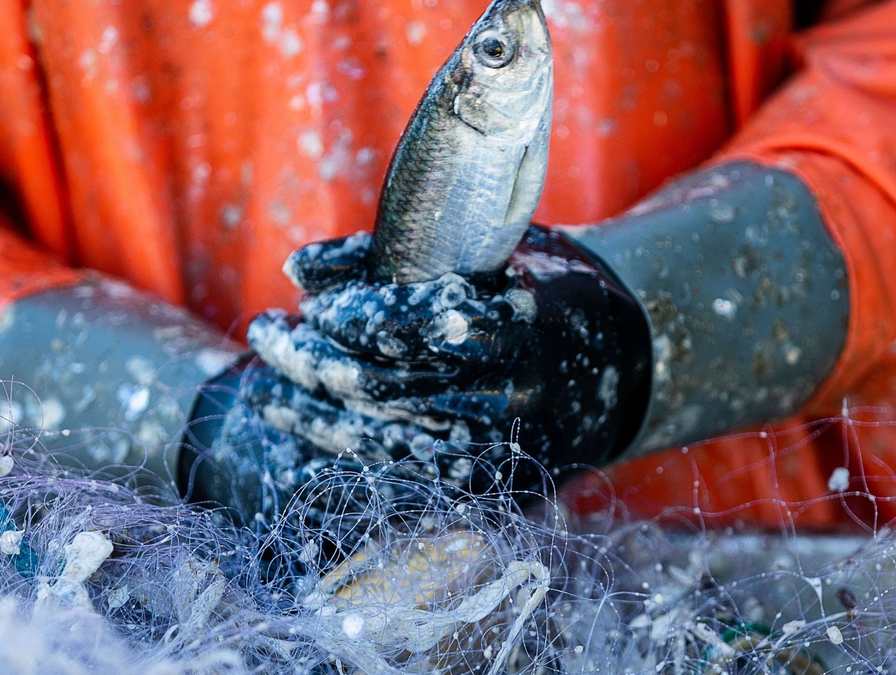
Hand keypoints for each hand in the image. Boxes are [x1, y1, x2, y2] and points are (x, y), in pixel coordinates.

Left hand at [247, 225, 650, 491]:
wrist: (630, 366)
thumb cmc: (544, 289)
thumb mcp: (489, 250)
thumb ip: (397, 253)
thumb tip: (297, 268)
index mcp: (519, 325)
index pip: (416, 324)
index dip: (353, 315)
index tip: (312, 304)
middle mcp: (511, 395)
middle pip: (385, 386)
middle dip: (310, 361)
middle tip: (266, 333)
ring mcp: (501, 449)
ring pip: (381, 439)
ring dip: (310, 413)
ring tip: (266, 385)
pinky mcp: (490, 484)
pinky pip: (399, 477)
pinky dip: (343, 454)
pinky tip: (306, 431)